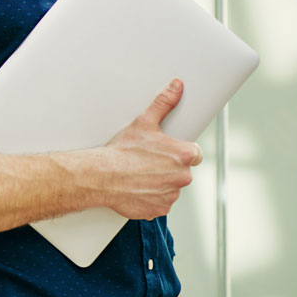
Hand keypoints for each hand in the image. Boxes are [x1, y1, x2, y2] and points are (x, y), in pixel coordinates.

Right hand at [101, 79, 203, 220]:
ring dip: (160, 182)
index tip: (166, 151)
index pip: (194, 154)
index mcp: (183, 155)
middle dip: (169, 167)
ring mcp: (171, 195)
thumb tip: (177, 87)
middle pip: (182, 171)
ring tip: (139, 174)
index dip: (180, 151)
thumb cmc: (122, 150)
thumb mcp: (144, 122)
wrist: (102, 175)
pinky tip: (137, 187)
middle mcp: (182, 177)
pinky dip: (151, 197)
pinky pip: (160, 202)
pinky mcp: (158, 209)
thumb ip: (164, 103)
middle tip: (147, 161)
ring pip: (171, 187)